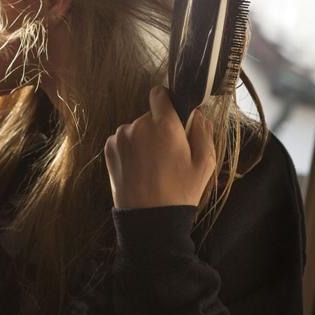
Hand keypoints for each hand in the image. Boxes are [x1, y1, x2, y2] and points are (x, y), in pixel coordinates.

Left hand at [104, 85, 215, 208]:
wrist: (149, 219)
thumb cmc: (180, 192)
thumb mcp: (205, 164)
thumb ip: (203, 132)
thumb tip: (198, 114)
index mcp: (164, 125)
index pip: (160, 94)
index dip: (168, 102)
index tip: (173, 115)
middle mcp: (138, 125)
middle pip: (150, 116)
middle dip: (159, 128)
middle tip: (168, 153)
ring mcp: (121, 137)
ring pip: (136, 128)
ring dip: (144, 139)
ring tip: (153, 165)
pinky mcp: (109, 149)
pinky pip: (123, 140)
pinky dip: (130, 149)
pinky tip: (139, 168)